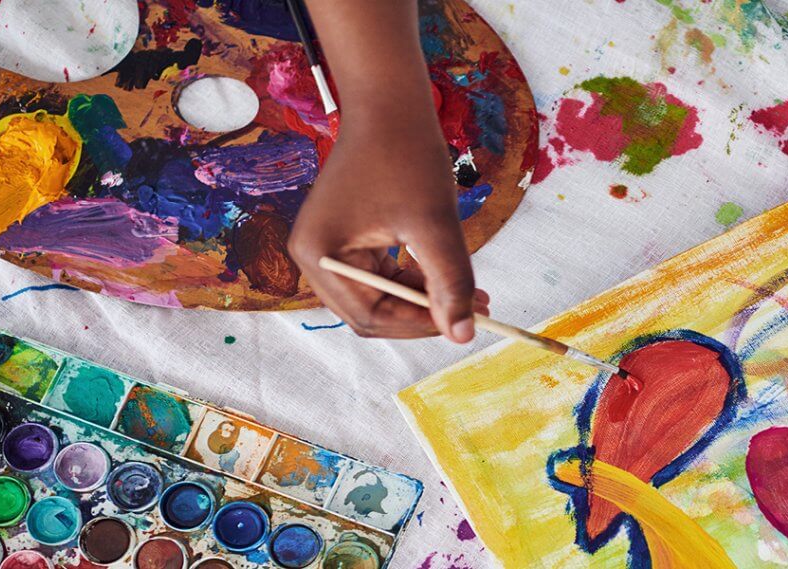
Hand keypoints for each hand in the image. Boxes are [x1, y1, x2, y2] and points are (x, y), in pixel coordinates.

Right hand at [289, 117, 488, 341]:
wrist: (389, 103)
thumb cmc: (406, 154)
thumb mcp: (434, 224)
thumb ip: (449, 282)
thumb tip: (463, 335)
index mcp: (320, 254)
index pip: (369, 316)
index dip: (419, 325)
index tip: (466, 321)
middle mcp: (313, 256)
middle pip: (370, 312)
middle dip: (421, 314)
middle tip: (473, 310)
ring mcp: (325, 248)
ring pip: (378, 297)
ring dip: (421, 298)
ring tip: (470, 291)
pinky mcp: (343, 238)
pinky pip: (378, 276)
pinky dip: (411, 278)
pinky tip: (443, 269)